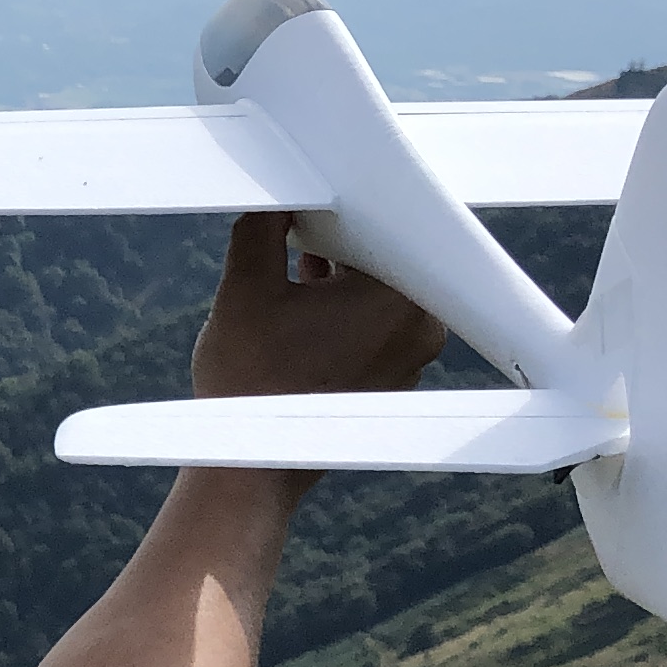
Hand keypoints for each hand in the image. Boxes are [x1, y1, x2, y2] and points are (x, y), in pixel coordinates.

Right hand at [191, 212, 446, 401]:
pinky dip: (345, 307)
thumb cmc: (250, 380)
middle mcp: (422, 328)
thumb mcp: (245, 286)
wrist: (251, 469)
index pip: (390, 223)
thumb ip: (262, 228)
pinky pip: (377, 323)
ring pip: (381, 290)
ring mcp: (410, 359)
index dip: (350, 203)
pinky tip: (303, 296)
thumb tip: (275, 199)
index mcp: (400, 298)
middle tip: (301, 223)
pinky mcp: (391, 379)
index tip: (318, 197)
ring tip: (295, 260)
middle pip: (389, 256)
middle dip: (344, 236)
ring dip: (342, 271)